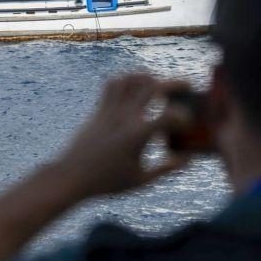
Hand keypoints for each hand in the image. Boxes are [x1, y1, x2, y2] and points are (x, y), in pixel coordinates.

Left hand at [54, 73, 191, 197]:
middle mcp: (125, 118)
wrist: (72, 177)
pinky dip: (127, 80)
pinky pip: (113, 85)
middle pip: (154, 87)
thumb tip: (188, 158)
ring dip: (149, 78)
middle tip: (187, 86)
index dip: (184, 117)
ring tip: (159, 86)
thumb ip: (167, 169)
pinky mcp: (99, 110)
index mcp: (137, 136)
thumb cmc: (107, 182)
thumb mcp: (141, 180)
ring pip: (132, 79)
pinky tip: (135, 90)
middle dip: (175, 84)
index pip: (169, 116)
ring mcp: (110, 111)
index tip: (187, 125)